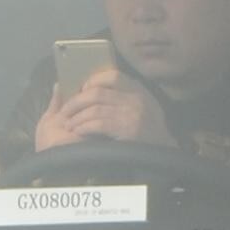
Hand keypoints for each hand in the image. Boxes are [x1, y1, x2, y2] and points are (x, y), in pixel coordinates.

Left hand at [33, 68, 159, 152]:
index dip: (92, 81)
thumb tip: (95, 86)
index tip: (81, 89)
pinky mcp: (127, 130)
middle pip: (98, 92)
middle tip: (66, 110)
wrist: (164, 153)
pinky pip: (99, 124)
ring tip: (68, 124)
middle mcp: (136, 99)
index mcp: (139, 90)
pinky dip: (84, 127)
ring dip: (77, 117)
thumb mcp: (143, 106)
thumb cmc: (148, 131)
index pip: (112, 76)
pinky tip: (78, 131)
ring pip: (95, 108)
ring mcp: (133, 114)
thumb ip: (125, 96)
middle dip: (77, 101)